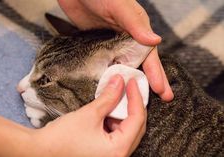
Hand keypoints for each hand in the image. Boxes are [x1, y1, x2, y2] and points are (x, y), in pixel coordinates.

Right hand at [33, 75, 145, 156]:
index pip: (137, 119)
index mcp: (118, 150)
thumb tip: (119, 81)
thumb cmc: (61, 138)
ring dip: (123, 113)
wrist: (41, 152)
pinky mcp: (105, 154)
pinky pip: (117, 135)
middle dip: (132, 105)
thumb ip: (108, 97)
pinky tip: (107, 111)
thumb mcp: (89, 114)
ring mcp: (112, 156)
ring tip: (116, 97)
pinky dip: (114, 121)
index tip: (131, 82)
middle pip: (136, 127)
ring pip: (127, 131)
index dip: (136, 97)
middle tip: (128, 87)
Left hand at [58, 0, 173, 100]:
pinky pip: (105, 65)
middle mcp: (127, 40)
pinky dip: (108, 77)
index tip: (163, 92)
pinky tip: (109, 88)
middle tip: (156, 102)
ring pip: (122, 67)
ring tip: (131, 101)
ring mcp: (111, 45)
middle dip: (147, 83)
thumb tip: (156, 41)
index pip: (150, 56)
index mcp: (137, 30)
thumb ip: (135, 23)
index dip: (156, 74)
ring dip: (127, 84)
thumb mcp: (119, 6)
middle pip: (139, 65)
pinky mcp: (97, 47)